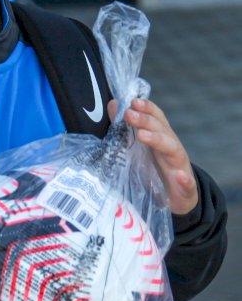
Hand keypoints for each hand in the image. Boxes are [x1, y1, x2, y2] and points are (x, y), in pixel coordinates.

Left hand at [110, 98, 198, 214]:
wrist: (178, 199)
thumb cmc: (156, 169)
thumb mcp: (139, 148)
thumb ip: (125, 128)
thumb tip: (112, 104)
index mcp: (162, 138)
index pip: (157, 119)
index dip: (147, 108)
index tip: (133, 101)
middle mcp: (172, 148)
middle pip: (162, 130)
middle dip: (146, 120)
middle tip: (129, 114)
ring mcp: (180, 167)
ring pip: (173, 150)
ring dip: (159, 141)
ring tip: (142, 136)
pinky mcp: (186, 188)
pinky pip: (188, 183)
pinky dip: (185, 179)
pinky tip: (180, 177)